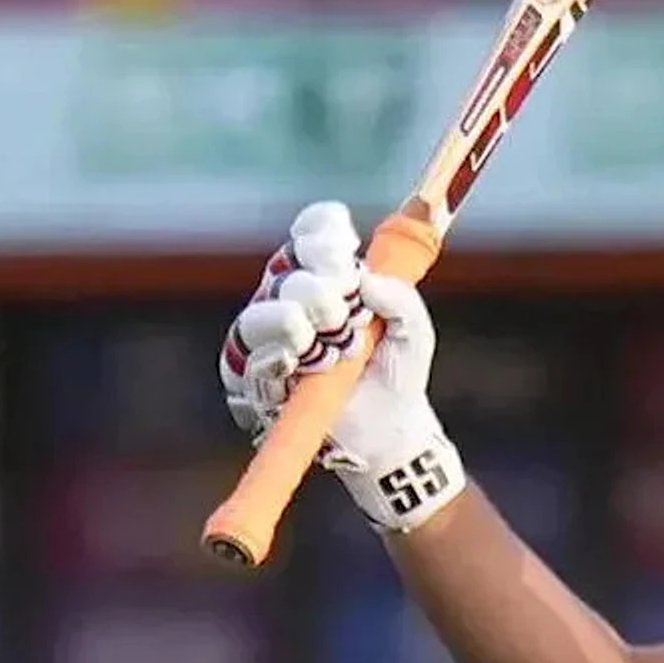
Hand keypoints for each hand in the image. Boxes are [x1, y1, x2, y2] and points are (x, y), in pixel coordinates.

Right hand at [218, 201, 465, 533]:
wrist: (389, 428)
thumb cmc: (398, 371)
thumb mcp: (413, 329)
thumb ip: (400, 297)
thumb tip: (366, 280)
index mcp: (327, 275)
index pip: (310, 234)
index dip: (322, 237)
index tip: (346, 252)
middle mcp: (290, 298)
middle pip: (285, 271)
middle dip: (320, 290)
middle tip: (347, 316)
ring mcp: (269, 337)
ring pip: (259, 314)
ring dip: (295, 324)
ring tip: (330, 346)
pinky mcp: (256, 378)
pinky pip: (250, 360)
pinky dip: (278, 359)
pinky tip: (302, 365)